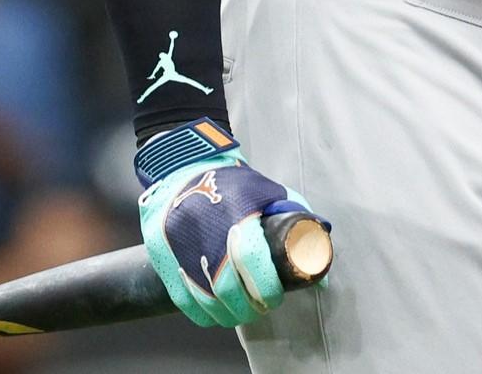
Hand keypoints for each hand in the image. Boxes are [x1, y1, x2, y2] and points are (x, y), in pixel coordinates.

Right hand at [135, 120, 322, 328]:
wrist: (180, 167)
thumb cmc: (232, 182)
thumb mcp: (268, 192)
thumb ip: (296, 225)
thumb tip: (319, 269)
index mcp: (236, 213)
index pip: (252, 261)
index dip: (266, 288)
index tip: (275, 297)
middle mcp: (204, 231)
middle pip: (227, 289)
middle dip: (249, 308)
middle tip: (261, 308)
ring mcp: (178, 246)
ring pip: (204, 299)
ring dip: (226, 314)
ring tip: (240, 313)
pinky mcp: (162, 256)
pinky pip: (183, 299)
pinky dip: (202, 314)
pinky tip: (215, 314)